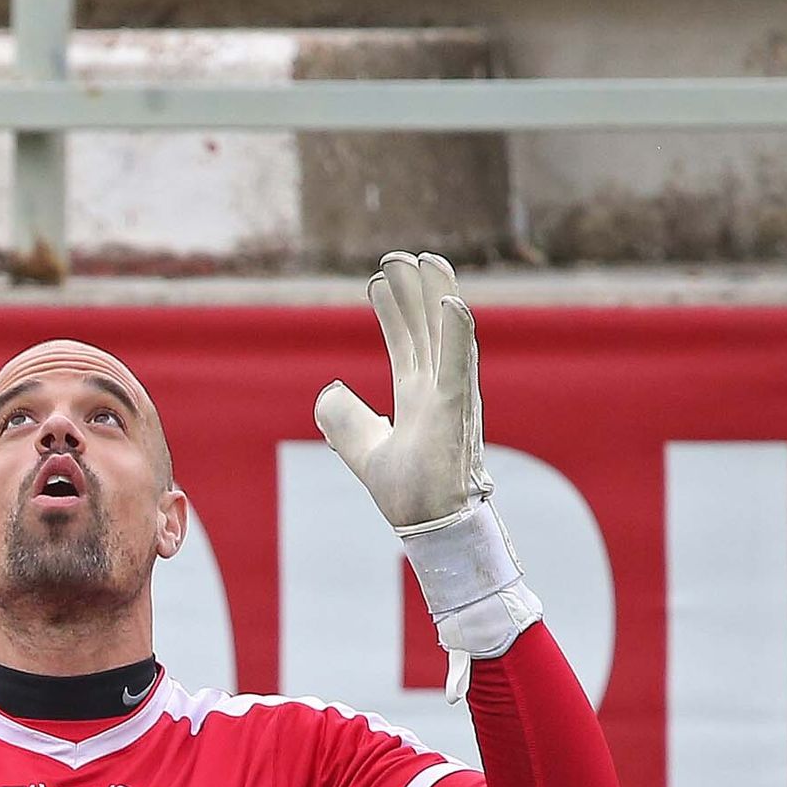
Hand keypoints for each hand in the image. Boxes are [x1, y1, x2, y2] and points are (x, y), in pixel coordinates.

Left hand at [314, 250, 490, 529]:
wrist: (431, 530)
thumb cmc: (411, 495)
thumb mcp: (362, 450)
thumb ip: (344, 421)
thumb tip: (328, 392)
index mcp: (420, 400)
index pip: (406, 345)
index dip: (393, 312)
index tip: (378, 281)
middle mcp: (439, 392)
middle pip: (426, 331)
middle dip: (413, 293)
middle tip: (400, 256)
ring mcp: (451, 400)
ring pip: (444, 337)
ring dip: (436, 296)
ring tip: (427, 259)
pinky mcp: (456, 414)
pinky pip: (458, 369)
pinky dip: (456, 336)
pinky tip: (451, 302)